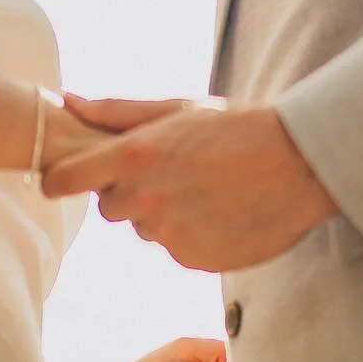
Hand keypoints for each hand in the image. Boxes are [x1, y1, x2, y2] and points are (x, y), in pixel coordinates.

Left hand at [43, 95, 335, 271]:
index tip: (67, 177)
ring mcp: (168, 235)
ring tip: (205, 188)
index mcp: (135, 156)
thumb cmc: (237, 129)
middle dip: (129, 192)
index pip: (63, 181)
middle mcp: (146, 200)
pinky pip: (174, 248)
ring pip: (145, 228)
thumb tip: (67, 102)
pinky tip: (219, 211)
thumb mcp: (177, 108)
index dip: (61, 179)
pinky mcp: (192, 259)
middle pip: (109, 207)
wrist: (300, 166)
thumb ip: (115, 111)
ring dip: (163, 213)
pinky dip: (190, 234)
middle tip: (171, 171)